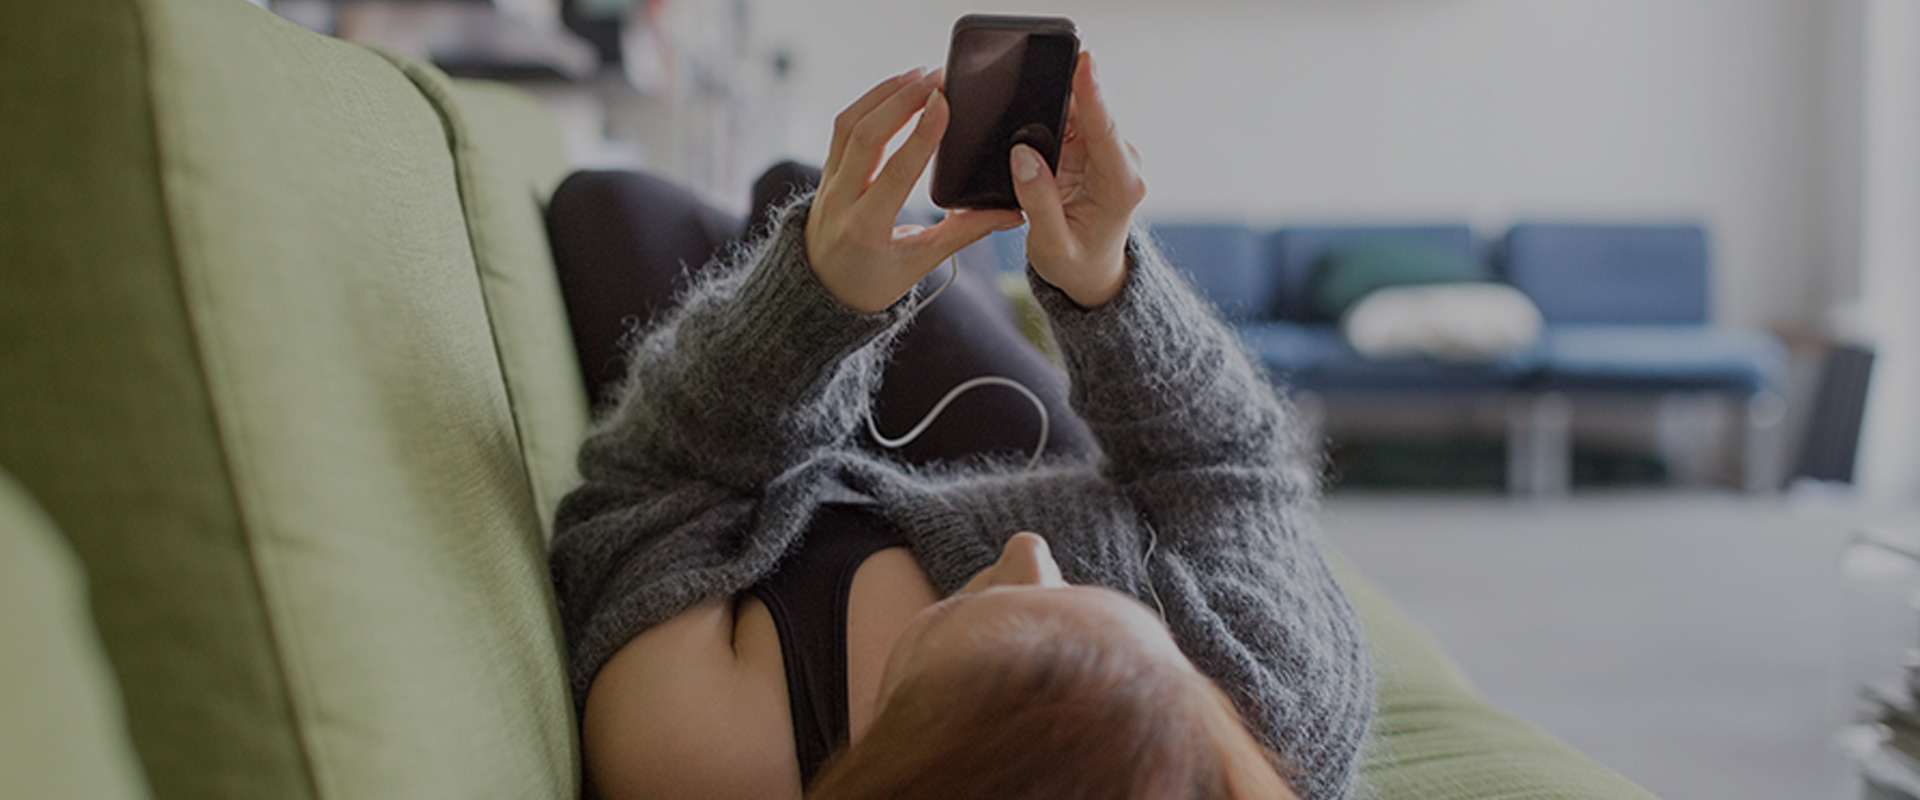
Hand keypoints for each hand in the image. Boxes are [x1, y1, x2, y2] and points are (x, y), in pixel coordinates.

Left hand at [806, 68, 1024, 312]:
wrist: (820, 291)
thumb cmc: (871, 282)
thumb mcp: (919, 263)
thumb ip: (964, 232)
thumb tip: (1011, 213)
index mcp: (866, 230)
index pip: (896, 173)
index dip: (921, 135)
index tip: (943, 102)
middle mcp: (840, 202)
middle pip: (865, 137)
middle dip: (901, 101)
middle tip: (935, 78)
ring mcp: (828, 183)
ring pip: (849, 125)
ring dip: (884, 94)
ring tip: (918, 75)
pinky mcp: (826, 170)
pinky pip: (842, 128)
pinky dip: (869, 102)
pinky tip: (895, 89)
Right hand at [1011, 51, 1146, 308]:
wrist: (1091, 273)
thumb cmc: (1075, 264)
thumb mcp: (1052, 245)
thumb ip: (1038, 202)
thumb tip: (1023, 155)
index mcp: (1121, 187)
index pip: (1106, 131)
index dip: (1092, 94)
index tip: (1084, 63)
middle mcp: (1121, 163)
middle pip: (1091, 112)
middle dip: (1062, 94)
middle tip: (1026, 86)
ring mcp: (1107, 153)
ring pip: (1078, 111)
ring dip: (1050, 107)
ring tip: (1023, 123)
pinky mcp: (1090, 148)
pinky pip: (1068, 120)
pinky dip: (1047, 118)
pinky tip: (1030, 127)